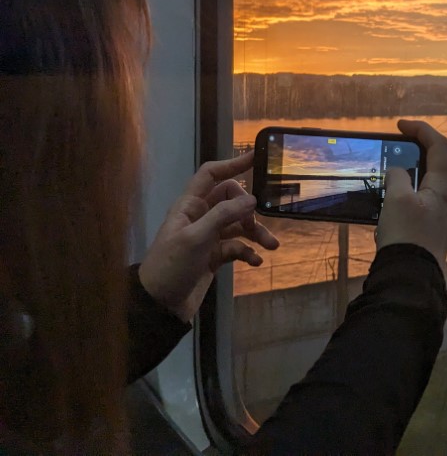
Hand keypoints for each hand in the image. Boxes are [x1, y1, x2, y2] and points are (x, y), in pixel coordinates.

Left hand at [138, 151, 279, 321]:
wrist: (159, 304)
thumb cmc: (172, 265)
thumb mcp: (196, 238)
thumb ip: (223, 215)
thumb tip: (252, 198)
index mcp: (190, 205)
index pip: (211, 175)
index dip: (232, 164)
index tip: (256, 158)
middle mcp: (200, 216)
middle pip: (232, 200)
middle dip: (249, 209)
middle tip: (259, 221)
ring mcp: (209, 236)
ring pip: (238, 225)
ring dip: (255, 233)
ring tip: (271, 246)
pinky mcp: (215, 255)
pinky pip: (237, 247)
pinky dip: (248, 252)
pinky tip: (255, 261)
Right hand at [375, 120, 446, 270]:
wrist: (410, 280)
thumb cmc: (406, 236)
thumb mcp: (397, 199)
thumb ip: (398, 177)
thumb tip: (398, 172)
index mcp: (441, 189)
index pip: (439, 147)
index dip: (422, 130)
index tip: (400, 125)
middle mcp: (445, 204)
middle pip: (429, 171)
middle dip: (407, 163)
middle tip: (385, 163)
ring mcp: (438, 222)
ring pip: (419, 194)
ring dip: (401, 188)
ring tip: (380, 197)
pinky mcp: (428, 237)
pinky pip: (415, 213)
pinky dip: (399, 207)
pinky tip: (384, 220)